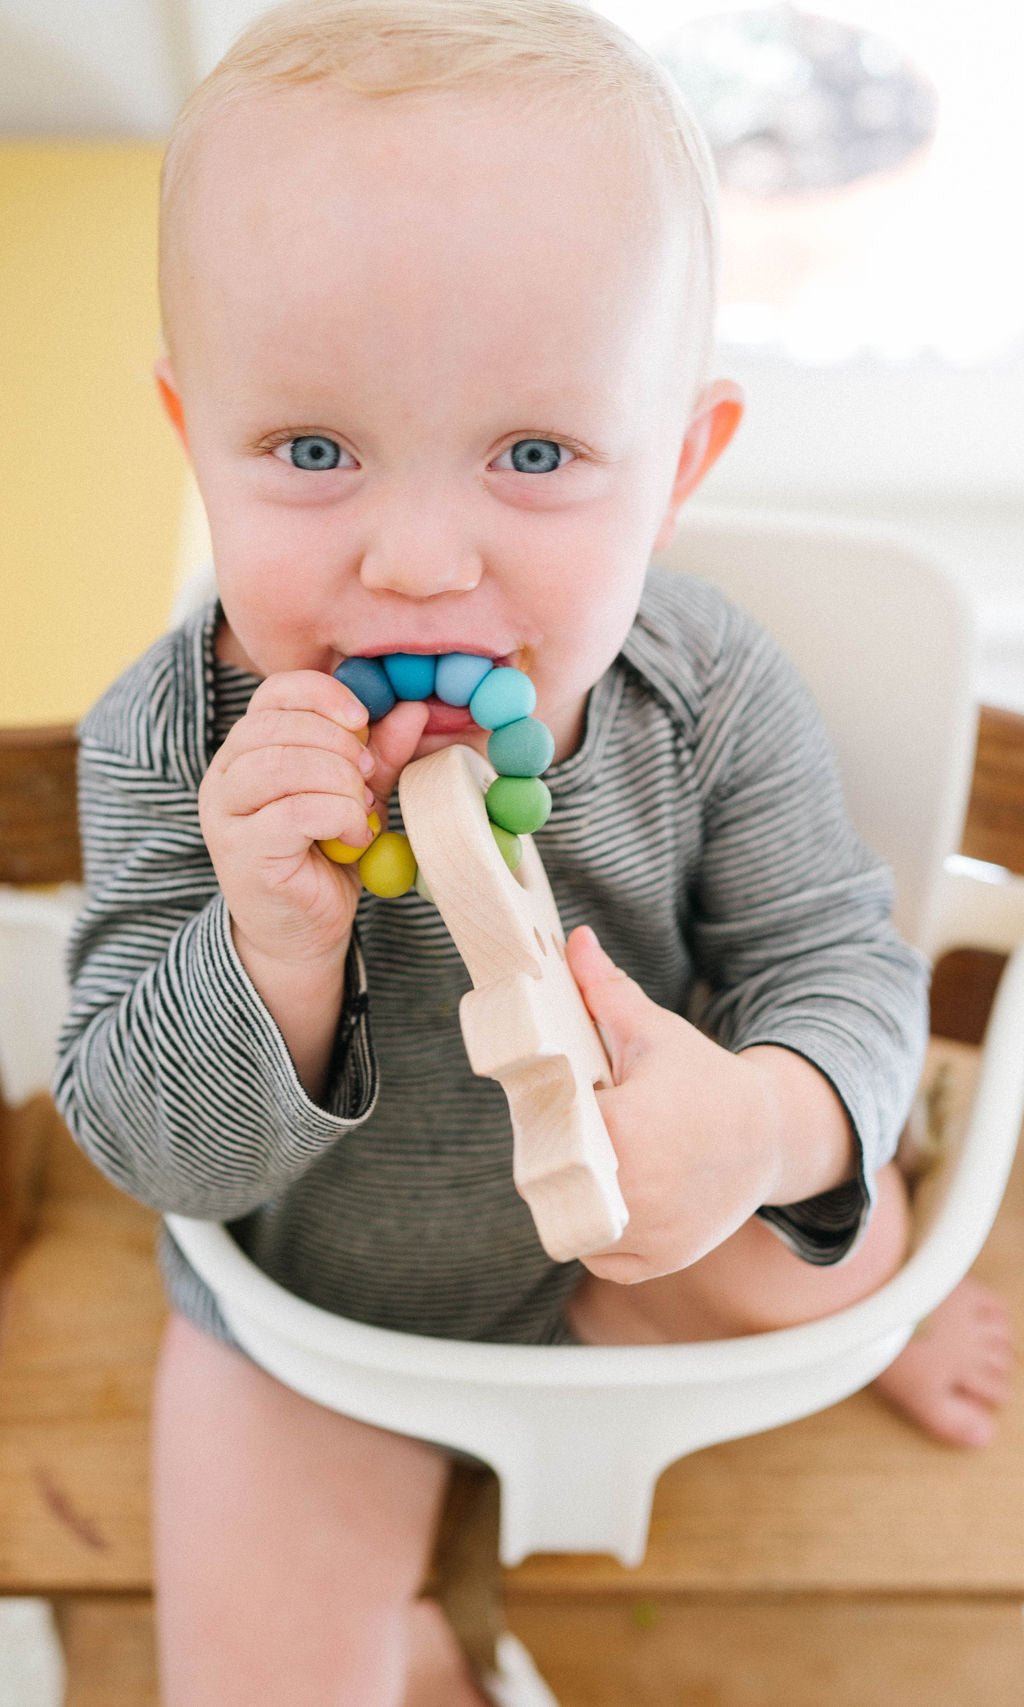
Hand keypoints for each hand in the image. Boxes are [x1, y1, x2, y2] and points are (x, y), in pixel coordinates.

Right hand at [199, 670, 427, 971]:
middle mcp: (225, 775)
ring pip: (283, 764)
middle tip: (369, 775)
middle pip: (278, 725)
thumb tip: (414, 709)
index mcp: (247, 749)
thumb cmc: (324, 860)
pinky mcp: (242, 850)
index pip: (274, 693)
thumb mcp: (356, 796)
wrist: (301, 934)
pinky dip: (339, 816)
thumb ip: (379, 754)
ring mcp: (226, 813)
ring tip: (362, 808)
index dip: (322, 694)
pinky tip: (355, 835)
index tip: (362, 719)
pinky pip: (296, 811)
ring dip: (339, 781)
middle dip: (338, 743)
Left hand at [565, 925, 784, 1283]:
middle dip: (556, 1156)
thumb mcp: (655, 1032)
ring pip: (570, 1220)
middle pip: (551, 1177)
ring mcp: (646, 1232)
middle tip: (576, 1134)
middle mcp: (632, 1190)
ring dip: (575, 1198)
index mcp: (624, 1129)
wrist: (770, 1137)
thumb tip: (574, 940)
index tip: (561, 1104)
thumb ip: (605, 990)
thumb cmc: (705, 1081)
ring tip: (595, 1166)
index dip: (547, 1113)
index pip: (548, 1126)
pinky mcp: (658, 1260)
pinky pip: (600, 1254)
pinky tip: (614, 1198)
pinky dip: (600, 1234)